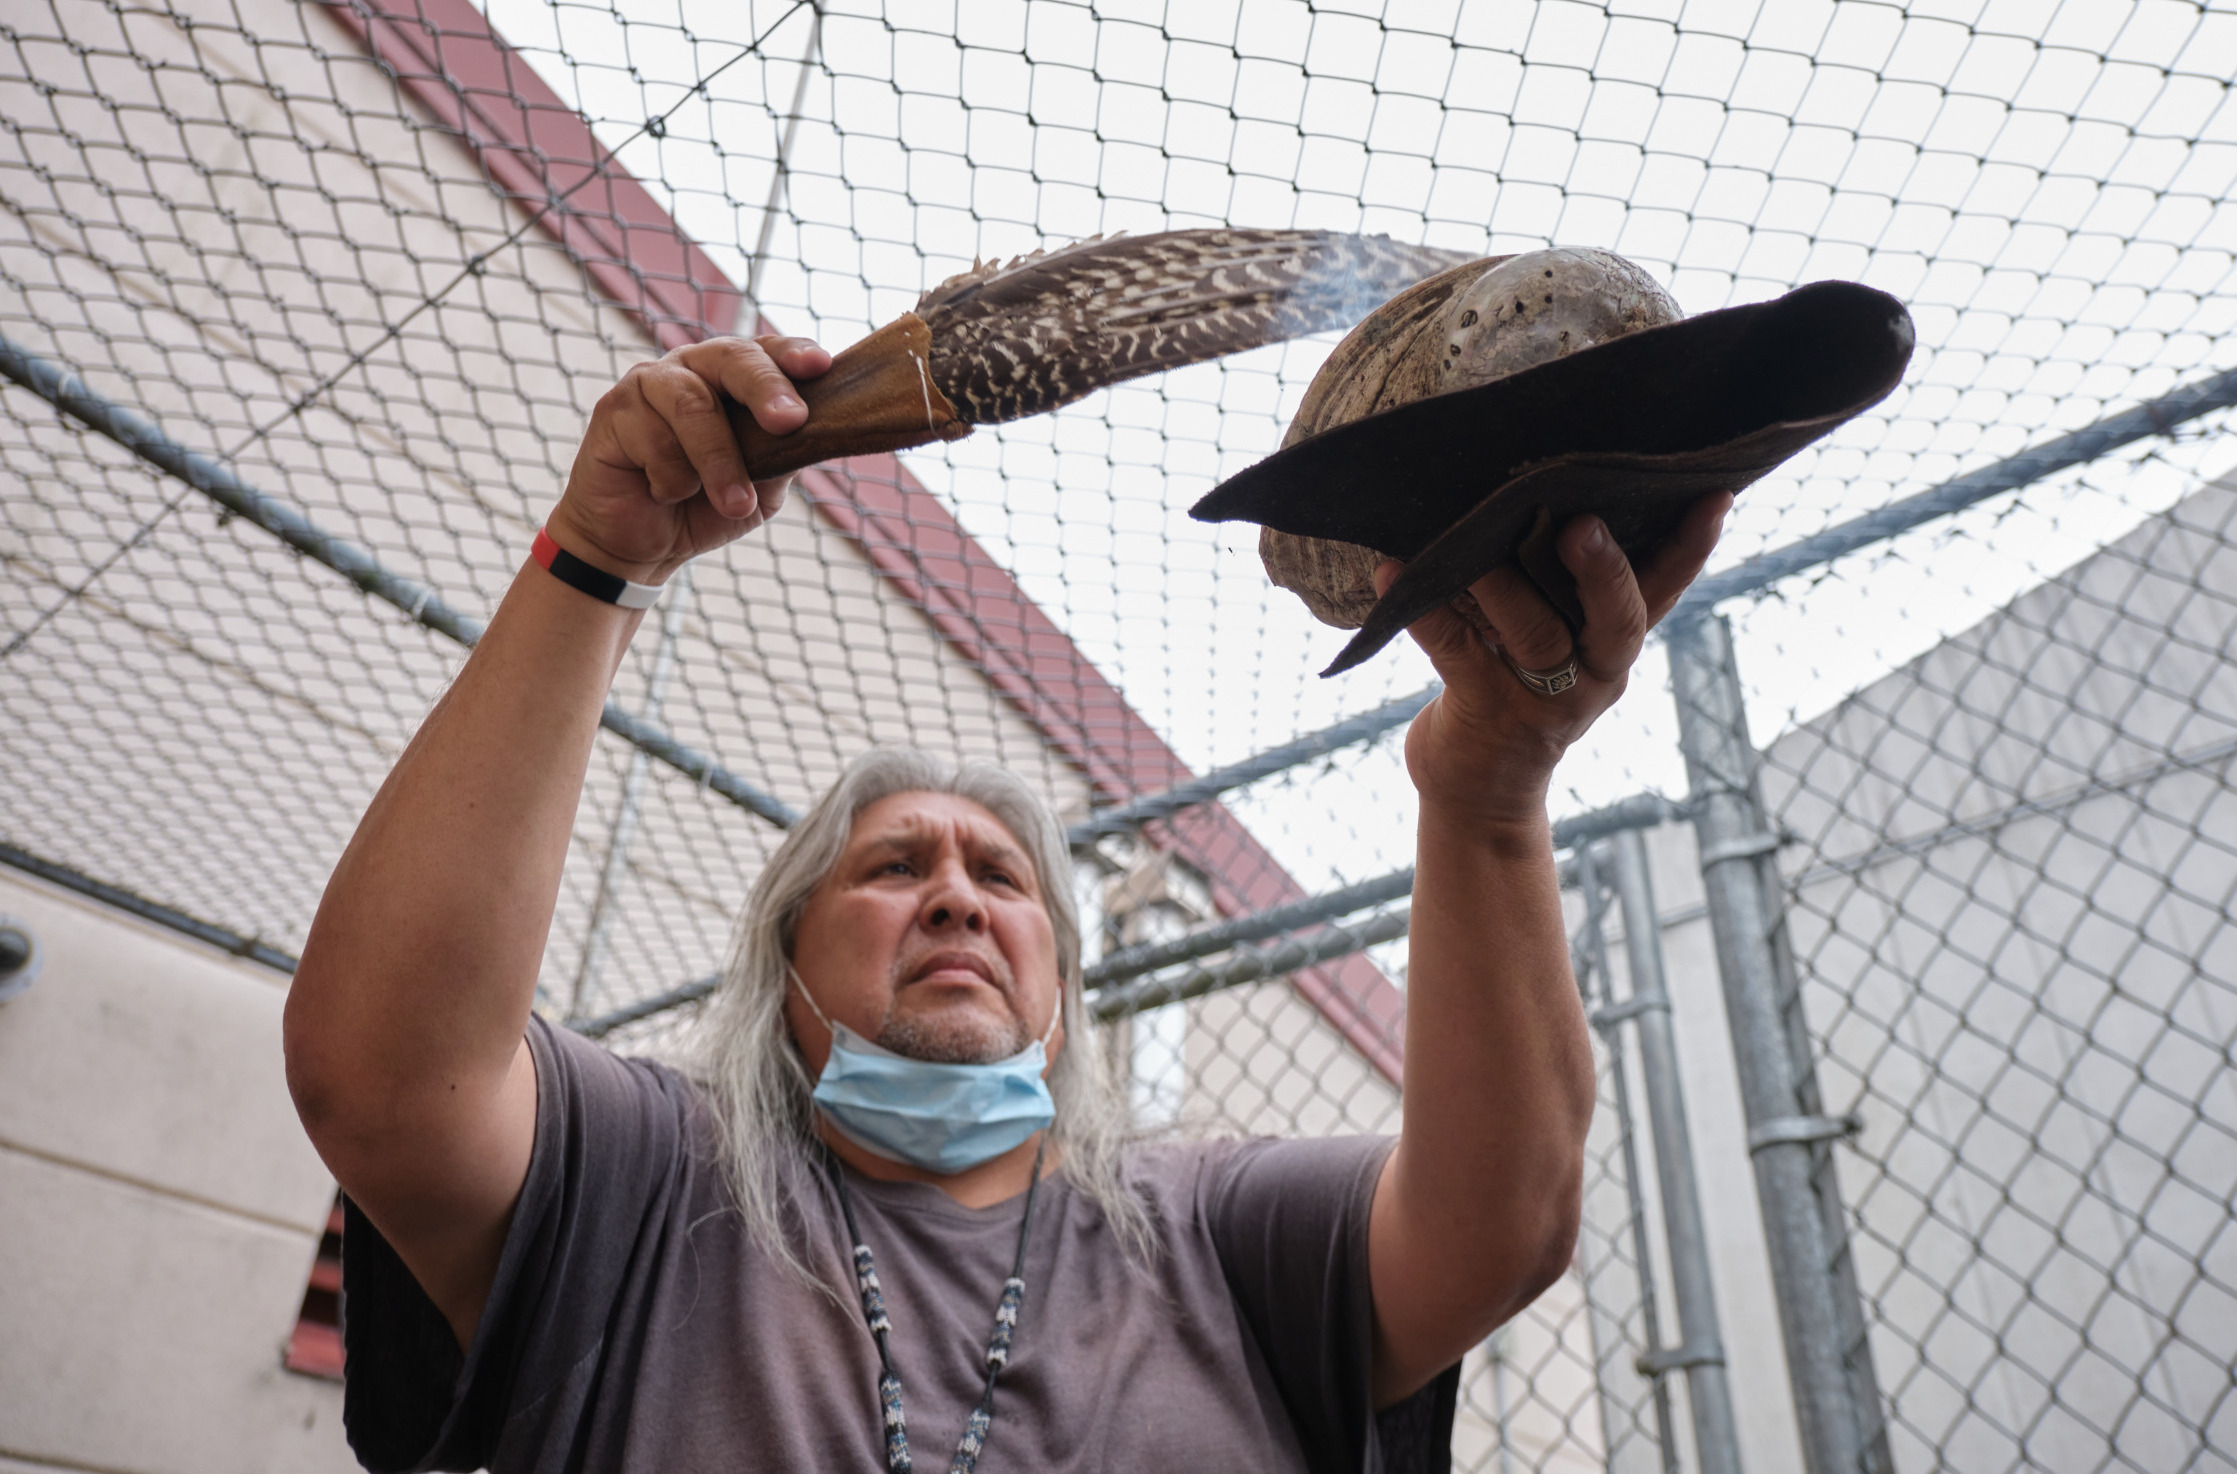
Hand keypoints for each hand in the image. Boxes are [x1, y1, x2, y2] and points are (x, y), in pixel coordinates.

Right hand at [546, 335, 831, 583]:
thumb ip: (786, 454)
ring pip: (694, 406)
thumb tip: (819, 431)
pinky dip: (671, 480)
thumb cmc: (704, 505)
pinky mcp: (613, 408)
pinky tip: (662, 492)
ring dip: (719, 463)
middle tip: (790, 422)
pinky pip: (654, 440)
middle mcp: (692, 368)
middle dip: (765, 388)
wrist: (643, 545)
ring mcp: (649, 383)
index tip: (820, 367)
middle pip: (732, 357)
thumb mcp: (762, 486)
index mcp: (733, 377)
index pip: (767, 350)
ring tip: (733, 504)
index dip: (793, 353)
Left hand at [1380, 493, 1730, 830]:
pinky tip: (1392, 572)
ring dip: (1502, 584)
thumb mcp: (1557, 644)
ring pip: (1534, 634)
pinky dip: (1423, 612)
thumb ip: (1563, 590)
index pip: (1662, 591)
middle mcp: (1593, 674)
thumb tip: (1540, 490)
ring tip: (1467, 539)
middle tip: (1582, 523)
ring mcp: (1541, 699)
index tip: (1715, 495)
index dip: (1691, 548)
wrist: (1477, 793)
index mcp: (1613, 647)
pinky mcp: (1485, 713)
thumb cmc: (1515, 691)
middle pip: (1617, 619)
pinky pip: (1454, 653)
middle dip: (1603, 570)